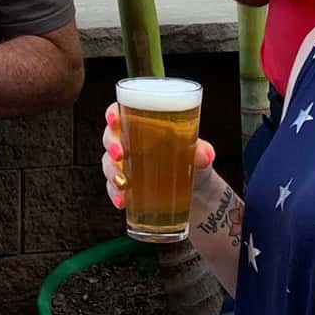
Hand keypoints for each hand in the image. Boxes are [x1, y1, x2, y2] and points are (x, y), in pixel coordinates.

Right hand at [100, 101, 214, 212]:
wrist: (197, 194)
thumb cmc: (193, 161)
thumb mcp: (199, 154)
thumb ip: (202, 151)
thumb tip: (205, 155)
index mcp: (144, 126)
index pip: (121, 112)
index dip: (112, 113)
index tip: (113, 118)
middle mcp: (130, 143)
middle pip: (110, 137)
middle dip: (111, 145)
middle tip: (120, 154)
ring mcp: (126, 166)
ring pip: (108, 164)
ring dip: (111, 173)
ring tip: (123, 183)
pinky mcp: (126, 188)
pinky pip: (112, 189)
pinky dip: (115, 194)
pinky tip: (122, 201)